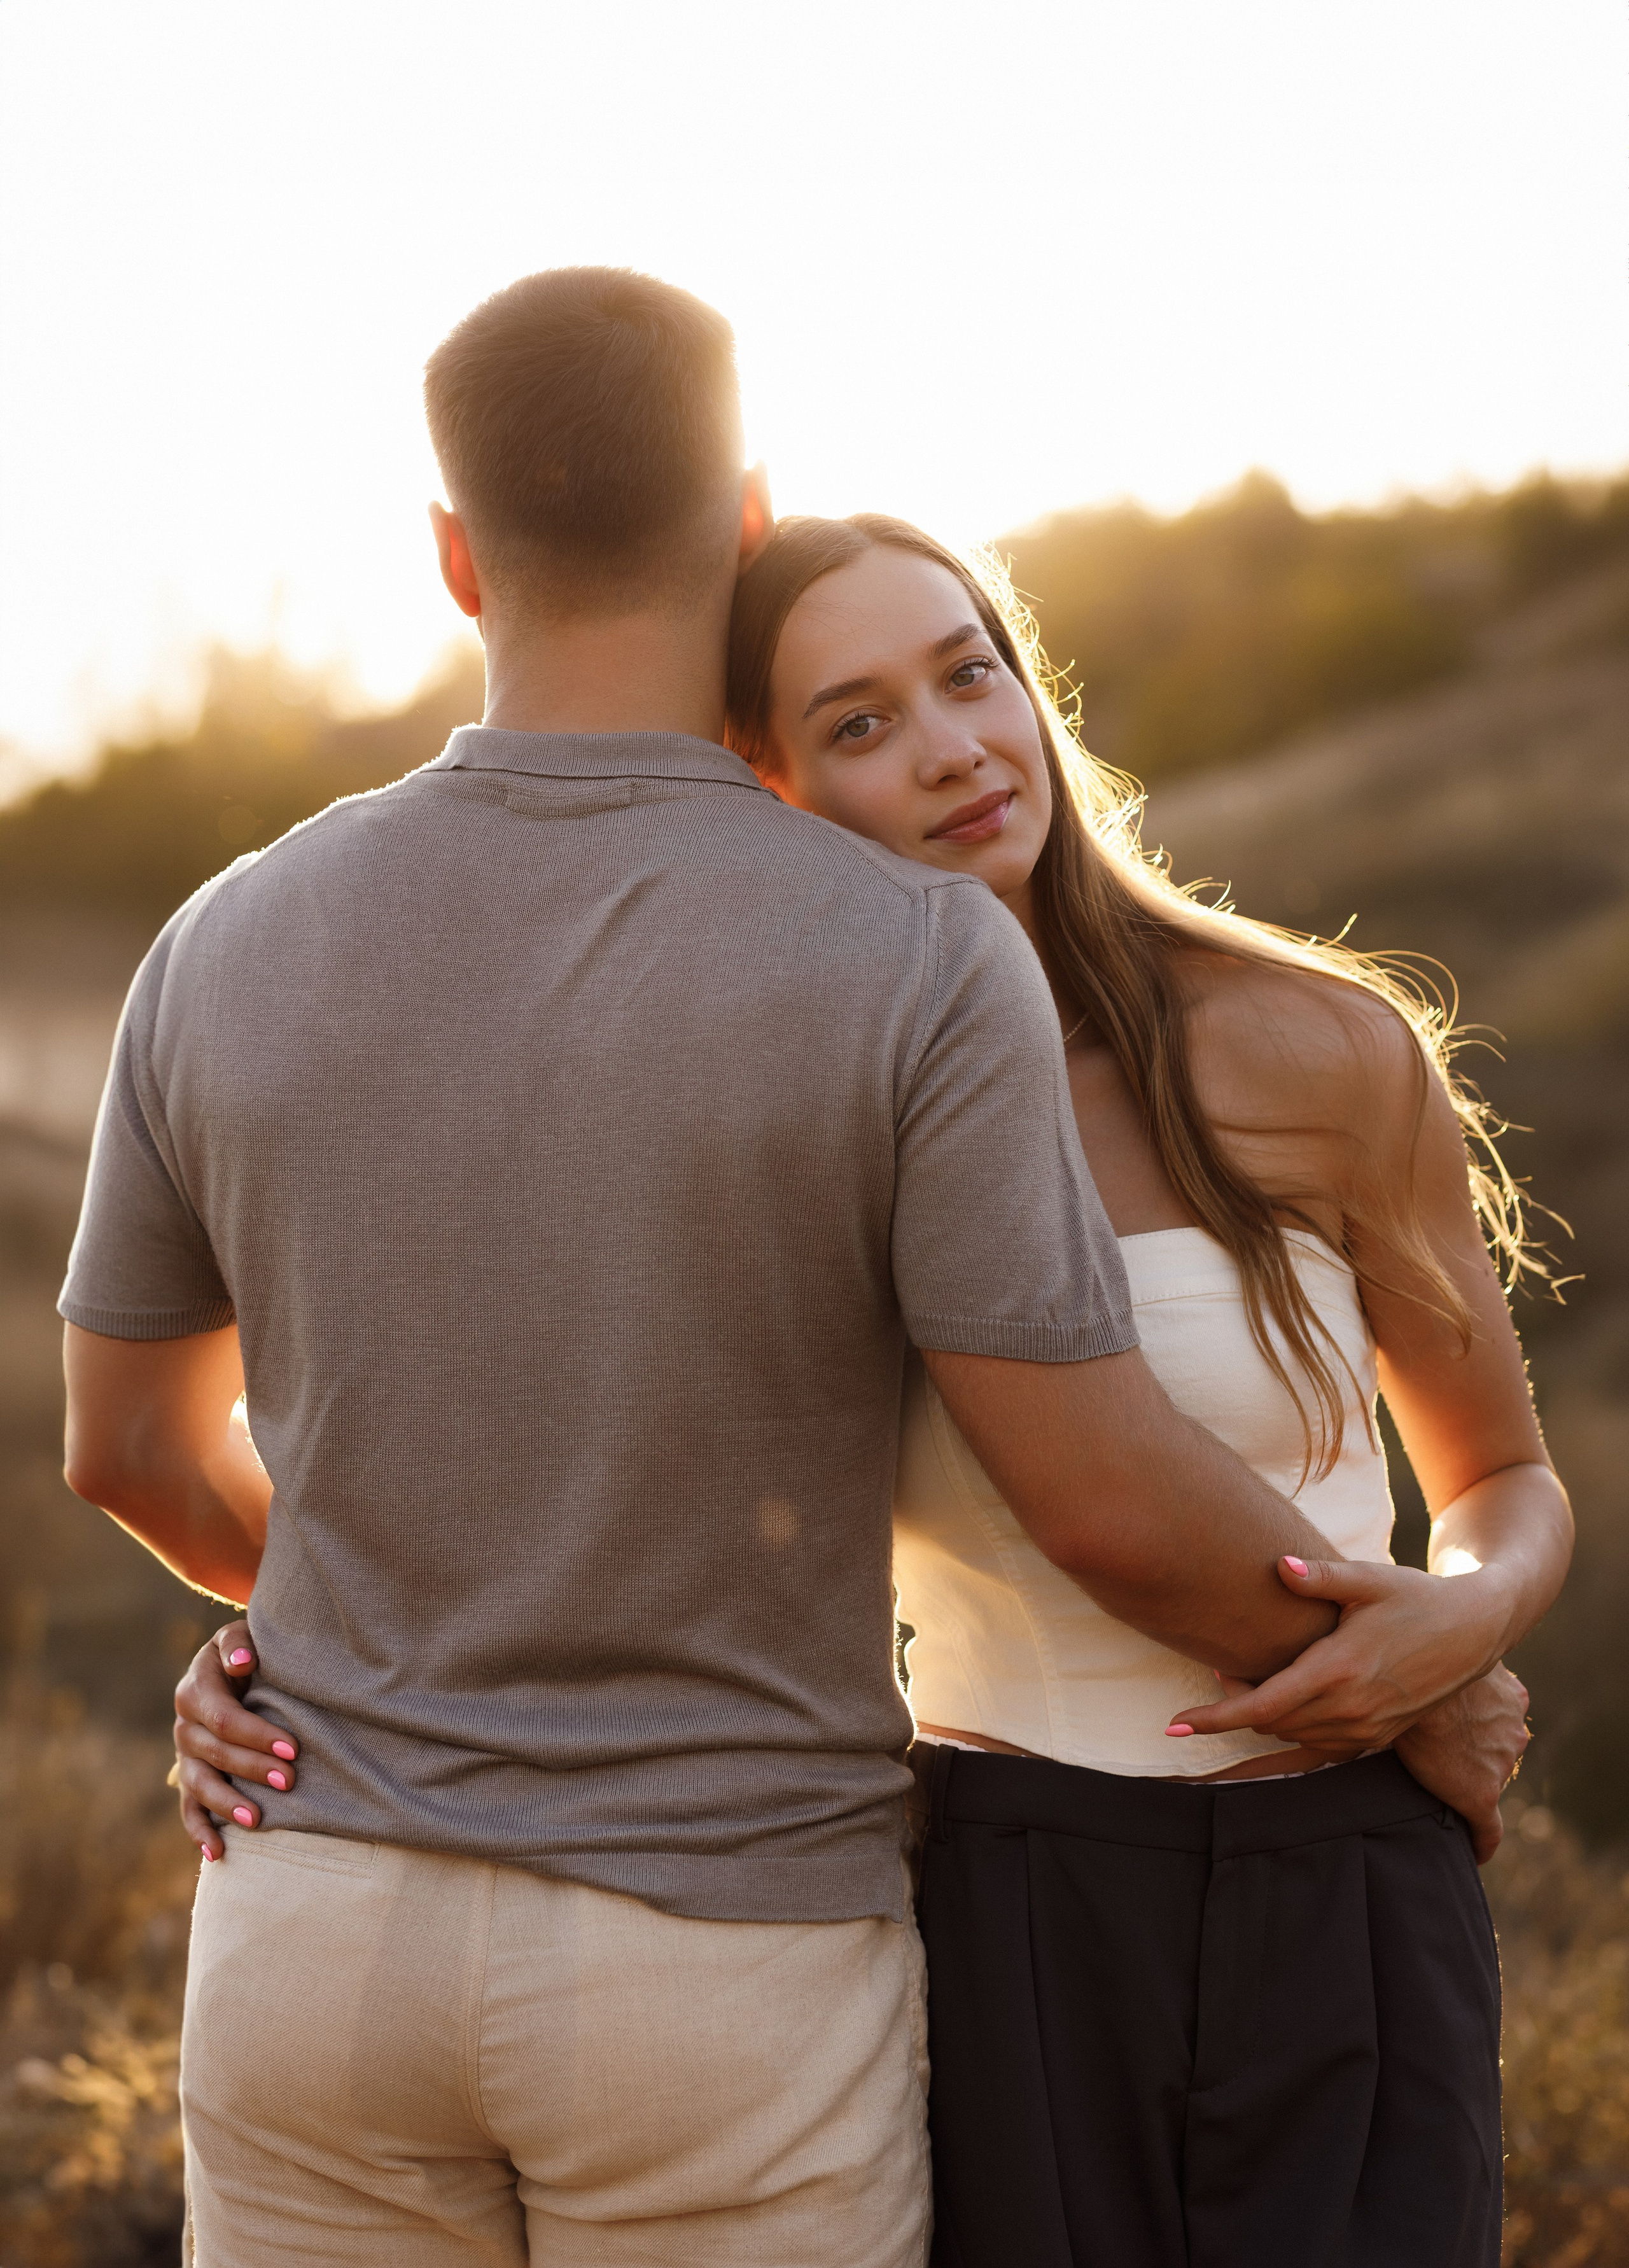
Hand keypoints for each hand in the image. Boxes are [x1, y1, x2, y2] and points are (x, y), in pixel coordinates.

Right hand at [172, 1621, 297, 1860]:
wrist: (233, 1665)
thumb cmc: (247, 1651)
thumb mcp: (241, 1637)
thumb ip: (239, 1644)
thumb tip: (243, 1662)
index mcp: (196, 1689)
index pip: (224, 1718)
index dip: (257, 1735)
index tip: (293, 1748)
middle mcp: (185, 1724)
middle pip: (215, 1753)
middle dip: (253, 1769)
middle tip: (290, 1780)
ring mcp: (185, 1754)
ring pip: (199, 1785)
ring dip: (227, 1804)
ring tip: (258, 1820)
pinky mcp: (190, 1777)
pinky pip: (189, 1809)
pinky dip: (200, 1831)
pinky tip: (218, 1853)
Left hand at [1166, 1554, 1512, 1756]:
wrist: (1475, 1630)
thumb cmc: (1416, 1597)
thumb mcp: (1368, 1579)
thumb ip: (1319, 1576)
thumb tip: (1277, 1564)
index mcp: (1339, 1670)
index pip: (1261, 1705)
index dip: (1213, 1718)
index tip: (1174, 1726)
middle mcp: (1351, 1708)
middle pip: (1270, 1724)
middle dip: (1234, 1708)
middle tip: (1220, 1668)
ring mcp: (1367, 1729)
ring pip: (1293, 1739)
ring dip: (1265, 1719)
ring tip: (1249, 1680)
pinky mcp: (1380, 1738)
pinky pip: (1323, 1750)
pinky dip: (1296, 1735)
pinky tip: (1285, 1708)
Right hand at [1394, 1664, 1530, 1863]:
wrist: (1415, 1682)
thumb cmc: (1415, 1665)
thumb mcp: (1437, 1666)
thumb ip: (1436, 1677)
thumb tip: (1394, 1678)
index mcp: (1511, 1697)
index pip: (1501, 1721)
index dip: (1481, 1731)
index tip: (1466, 1740)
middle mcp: (1513, 1731)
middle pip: (1497, 1751)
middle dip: (1476, 1753)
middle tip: (1442, 1755)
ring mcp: (1500, 1764)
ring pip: (1490, 1781)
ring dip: (1471, 1782)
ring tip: (1442, 1789)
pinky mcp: (1482, 1795)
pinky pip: (1488, 1829)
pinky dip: (1481, 1842)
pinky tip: (1474, 1852)